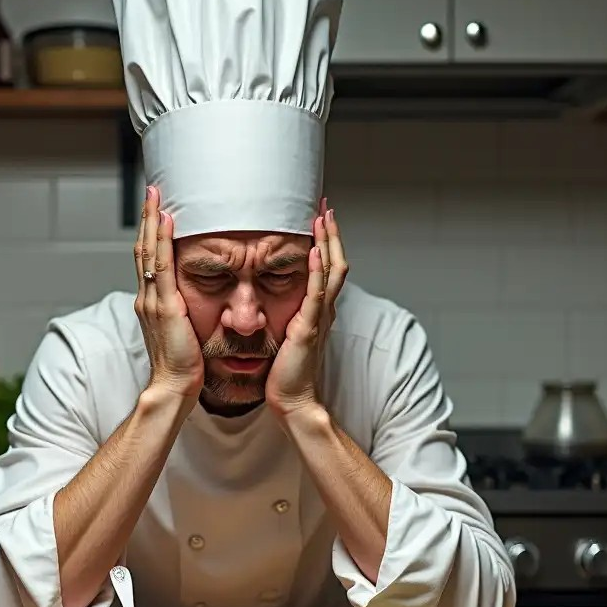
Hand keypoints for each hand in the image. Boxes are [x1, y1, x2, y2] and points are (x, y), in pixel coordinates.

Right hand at [133, 186, 203, 400]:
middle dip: (147, 218)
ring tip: (156, 195)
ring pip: (148, 252)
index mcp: (151, 303)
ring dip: (151, 221)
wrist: (174, 387)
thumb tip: (190, 303)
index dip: (149, 233)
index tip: (156, 209)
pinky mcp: (164, 307)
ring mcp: (153, 301)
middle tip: (152, 190)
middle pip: (143, 248)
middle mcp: (147, 298)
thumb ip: (181, 313)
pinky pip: (162, 266)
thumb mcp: (182, 332)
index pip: (148, 260)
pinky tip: (166, 220)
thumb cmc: (183, 366)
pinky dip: (162, 241)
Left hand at [265, 204, 347, 417]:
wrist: (291, 399)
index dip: (326, 241)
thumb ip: (287, 314)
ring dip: (327, 243)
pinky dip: (316, 272)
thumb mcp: (287, 333)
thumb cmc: (284, 371)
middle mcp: (323, 310)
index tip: (319, 217)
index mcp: (317, 309)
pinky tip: (313, 252)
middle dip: (330, 233)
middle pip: (335, 262)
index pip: (327, 267)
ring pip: (330, 272)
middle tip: (325, 207)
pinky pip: (315, 295)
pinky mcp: (308, 328)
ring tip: (322, 218)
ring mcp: (318, 318)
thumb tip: (271, 297)